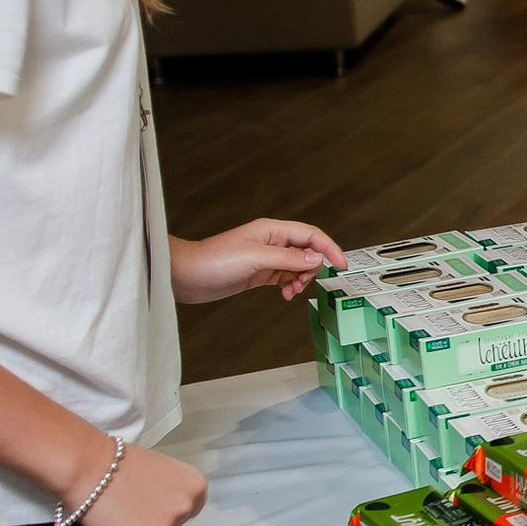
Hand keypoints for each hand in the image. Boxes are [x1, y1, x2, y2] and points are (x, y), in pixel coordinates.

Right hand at [78, 443, 207, 525]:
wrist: (89, 466)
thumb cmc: (120, 460)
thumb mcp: (161, 468)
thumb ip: (172, 488)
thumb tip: (166, 501)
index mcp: (195, 487)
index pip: (192, 508)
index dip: (170, 505)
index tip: (157, 502)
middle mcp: (183, 509)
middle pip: (172, 524)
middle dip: (154, 518)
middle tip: (132, 503)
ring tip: (117, 507)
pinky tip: (108, 519)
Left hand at [172, 218, 344, 304]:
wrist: (185, 275)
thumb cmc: (213, 260)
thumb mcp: (255, 258)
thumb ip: (288, 257)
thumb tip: (316, 258)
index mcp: (272, 230)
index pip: (311, 235)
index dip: (329, 248)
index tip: (341, 265)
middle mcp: (271, 242)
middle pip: (307, 251)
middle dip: (311, 268)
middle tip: (302, 283)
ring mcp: (266, 258)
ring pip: (297, 266)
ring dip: (300, 280)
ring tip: (291, 291)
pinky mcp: (259, 273)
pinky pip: (285, 277)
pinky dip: (290, 286)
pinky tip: (285, 295)